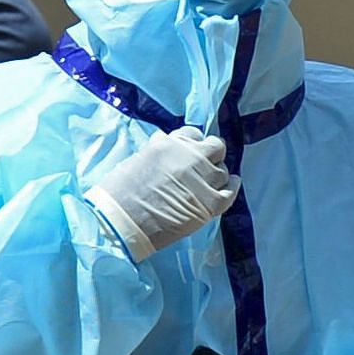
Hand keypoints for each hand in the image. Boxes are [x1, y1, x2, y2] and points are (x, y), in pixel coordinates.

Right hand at [86, 124, 240, 259]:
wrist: (122, 221)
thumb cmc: (120, 192)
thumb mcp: (139, 158)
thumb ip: (158, 150)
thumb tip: (166, 144)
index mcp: (170, 143)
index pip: (192, 133)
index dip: (192, 143)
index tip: (189, 151)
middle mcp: (191, 157)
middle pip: (215, 147)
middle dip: (211, 154)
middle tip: (204, 165)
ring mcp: (203, 180)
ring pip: (223, 170)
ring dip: (217, 174)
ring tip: (211, 181)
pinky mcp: (211, 204)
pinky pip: (231, 192)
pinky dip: (232, 187)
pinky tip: (231, 185)